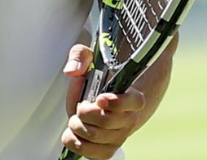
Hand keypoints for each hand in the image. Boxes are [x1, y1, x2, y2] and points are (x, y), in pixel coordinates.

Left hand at [61, 44, 147, 158]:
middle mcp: (129, 118)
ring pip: (97, 138)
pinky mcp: (109, 149)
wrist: (103, 101)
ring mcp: (119, 136)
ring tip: (76, 119)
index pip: (134, 102)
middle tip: (81, 107)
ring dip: (79, 128)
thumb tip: (72, 70)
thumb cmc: (98, 81)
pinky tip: (74, 134)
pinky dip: (78, 145)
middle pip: (108, 122)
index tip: (100, 98)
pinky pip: (95, 154)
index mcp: (131, 96)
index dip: (117, 102)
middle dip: (86, 114)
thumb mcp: (90, 59)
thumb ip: (80, 56)